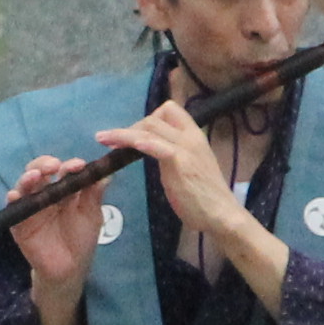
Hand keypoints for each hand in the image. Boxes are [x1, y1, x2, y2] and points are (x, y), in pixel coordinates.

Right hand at [3, 152, 101, 298]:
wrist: (70, 269)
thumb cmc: (81, 239)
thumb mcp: (92, 215)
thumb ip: (95, 195)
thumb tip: (105, 173)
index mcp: (65, 189)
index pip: (63, 170)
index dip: (69, 165)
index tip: (79, 166)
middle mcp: (46, 193)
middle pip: (40, 171)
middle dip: (45, 164)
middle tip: (53, 166)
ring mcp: (31, 207)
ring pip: (25, 186)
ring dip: (27, 178)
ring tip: (34, 176)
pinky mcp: (18, 223)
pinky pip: (13, 209)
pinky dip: (12, 200)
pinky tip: (14, 195)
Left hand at [103, 102, 251, 248]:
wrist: (221, 213)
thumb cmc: (202, 195)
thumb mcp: (186, 167)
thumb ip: (171, 154)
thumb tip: (152, 147)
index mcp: (193, 136)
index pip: (170, 111)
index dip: (147, 118)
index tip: (130, 134)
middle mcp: (191, 137)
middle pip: (156, 117)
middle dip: (130, 127)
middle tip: (111, 141)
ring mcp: (186, 148)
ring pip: (151, 129)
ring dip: (123, 133)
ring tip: (102, 138)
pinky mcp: (181, 163)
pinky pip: (158, 146)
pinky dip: (141, 143)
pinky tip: (127, 145)